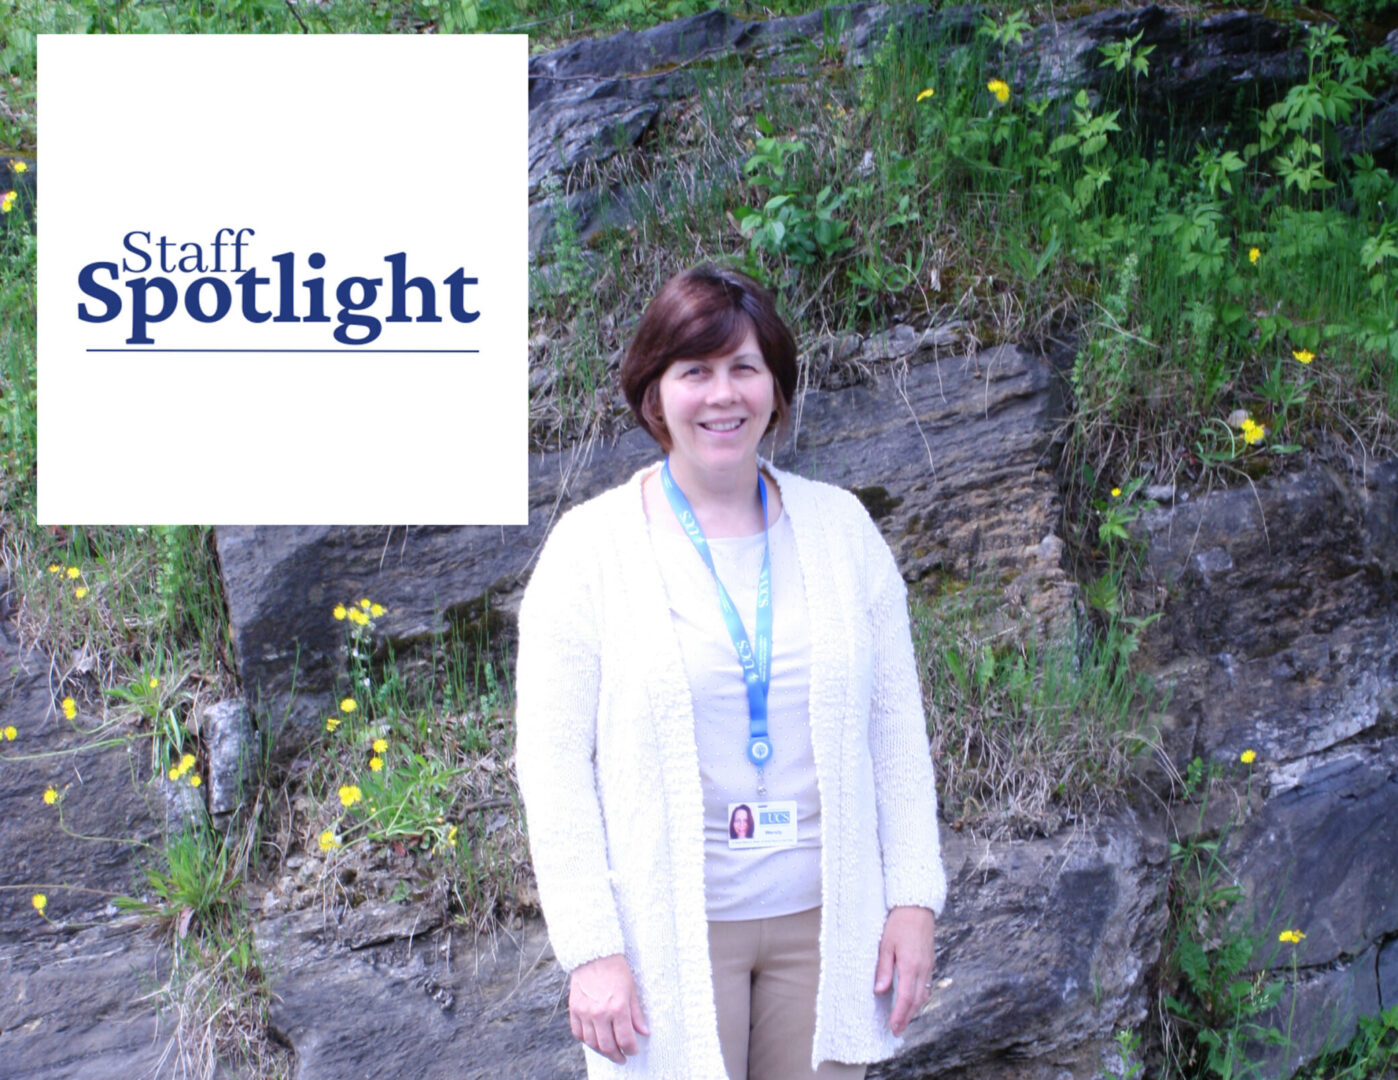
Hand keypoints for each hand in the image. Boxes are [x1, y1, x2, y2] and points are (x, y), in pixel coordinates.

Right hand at [569, 953, 649, 1063]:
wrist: (593, 954)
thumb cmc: (615, 969)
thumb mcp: (631, 990)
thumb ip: (636, 1014)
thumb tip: (643, 1031)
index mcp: (618, 1007)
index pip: (625, 1040)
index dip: (631, 1049)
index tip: (633, 1050)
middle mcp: (600, 1013)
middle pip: (607, 1046)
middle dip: (617, 1056)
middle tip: (622, 1057)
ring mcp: (585, 1012)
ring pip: (592, 1043)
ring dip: (601, 1051)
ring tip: (609, 1050)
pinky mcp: (574, 1009)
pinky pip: (578, 1033)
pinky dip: (586, 1040)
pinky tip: (593, 1040)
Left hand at [873, 905, 936, 1036]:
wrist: (917, 907)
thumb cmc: (899, 923)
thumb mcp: (886, 944)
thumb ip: (884, 969)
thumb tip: (880, 990)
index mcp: (910, 965)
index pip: (906, 997)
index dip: (899, 1015)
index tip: (893, 1027)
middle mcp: (922, 969)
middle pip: (917, 1001)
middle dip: (907, 1018)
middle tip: (897, 1030)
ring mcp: (928, 966)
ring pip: (923, 995)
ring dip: (913, 1010)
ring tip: (903, 1019)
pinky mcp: (930, 962)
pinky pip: (926, 986)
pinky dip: (919, 998)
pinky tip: (911, 1000)